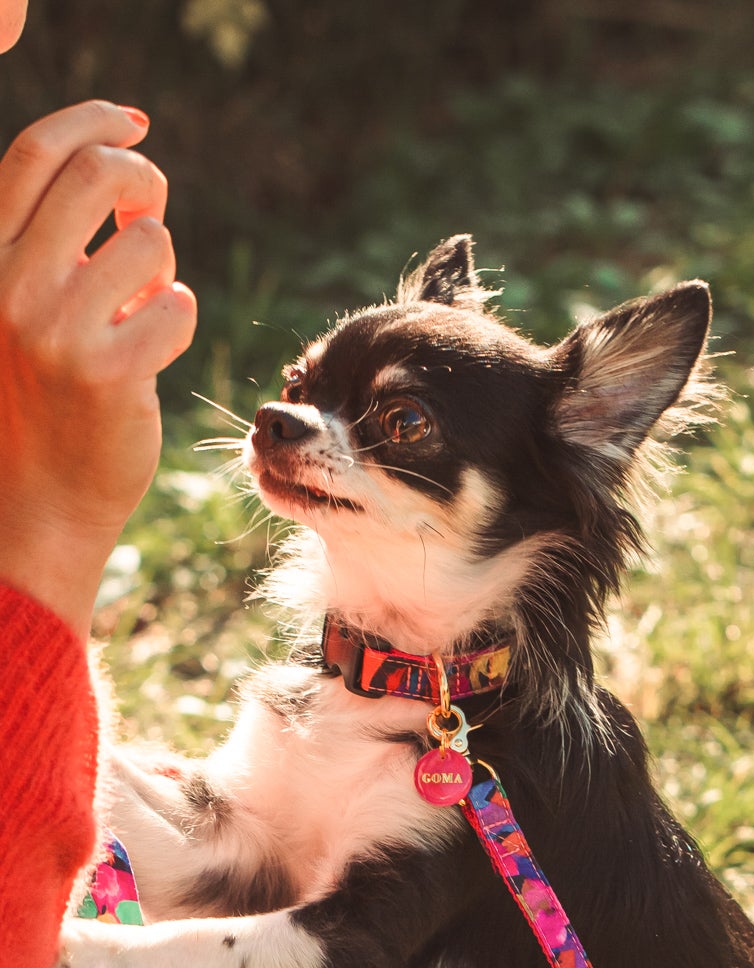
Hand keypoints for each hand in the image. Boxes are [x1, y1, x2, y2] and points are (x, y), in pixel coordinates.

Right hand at [0, 100, 196, 637]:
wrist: (37, 500)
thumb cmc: (43, 396)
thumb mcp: (26, 303)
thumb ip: (57, 241)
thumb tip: (127, 171)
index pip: (35, 153)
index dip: (93, 121)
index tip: (132, 122)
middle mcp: (8, 283)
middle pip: (98, 174)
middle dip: (143, 182)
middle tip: (148, 217)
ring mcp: (54, 327)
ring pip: (150, 243)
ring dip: (162, 271)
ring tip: (138, 312)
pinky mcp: (107, 372)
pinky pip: (176, 307)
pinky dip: (176, 320)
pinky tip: (151, 350)